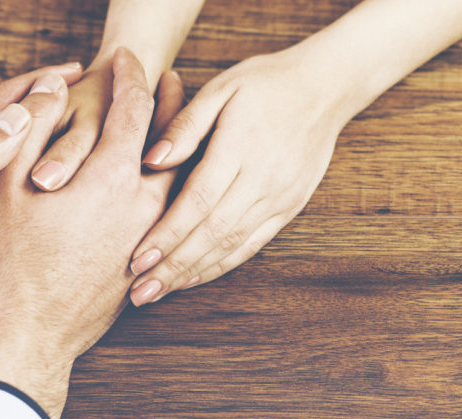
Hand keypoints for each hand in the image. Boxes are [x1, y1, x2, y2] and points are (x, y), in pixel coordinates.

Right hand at [0, 49, 182, 418]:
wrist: (31, 336)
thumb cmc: (8, 263)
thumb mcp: (5, 188)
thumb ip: (30, 130)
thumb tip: (50, 87)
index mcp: (111, 178)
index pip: (135, 108)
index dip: (129, 76)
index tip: (126, 58)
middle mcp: (144, 204)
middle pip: (172, 141)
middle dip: (172, 105)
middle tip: (172, 80)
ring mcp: (151, 235)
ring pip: (176, 179)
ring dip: (174, 146)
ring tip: (169, 126)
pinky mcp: (149, 260)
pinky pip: (170, 211)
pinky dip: (171, 185)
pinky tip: (160, 182)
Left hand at [123, 50, 355, 305]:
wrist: (325, 88)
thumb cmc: (265, 83)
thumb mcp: (221, 88)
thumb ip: (184, 125)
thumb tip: (150, 160)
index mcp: (241, 147)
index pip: (198, 200)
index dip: (167, 234)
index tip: (137, 258)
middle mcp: (264, 179)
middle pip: (213, 232)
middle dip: (174, 266)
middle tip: (140, 292)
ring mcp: (281, 197)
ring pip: (233, 245)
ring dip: (194, 272)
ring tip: (159, 292)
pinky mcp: (290, 207)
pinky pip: (253, 244)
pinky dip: (222, 264)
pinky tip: (195, 276)